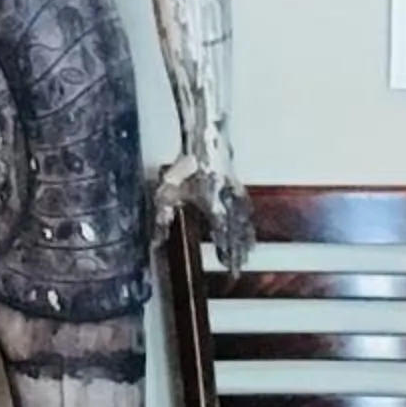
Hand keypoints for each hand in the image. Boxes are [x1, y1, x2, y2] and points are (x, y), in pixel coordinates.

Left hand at [152, 157, 254, 277]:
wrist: (205, 140)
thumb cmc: (185, 164)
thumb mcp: (167, 191)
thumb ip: (163, 217)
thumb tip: (156, 241)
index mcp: (212, 202)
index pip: (223, 233)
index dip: (226, 250)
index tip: (228, 266)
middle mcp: (227, 200)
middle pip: (237, 230)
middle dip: (238, 250)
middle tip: (240, 266)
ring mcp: (235, 191)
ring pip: (244, 219)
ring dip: (246, 237)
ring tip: (248, 252)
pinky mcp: (237, 182)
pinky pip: (245, 205)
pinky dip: (247, 218)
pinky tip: (248, 221)